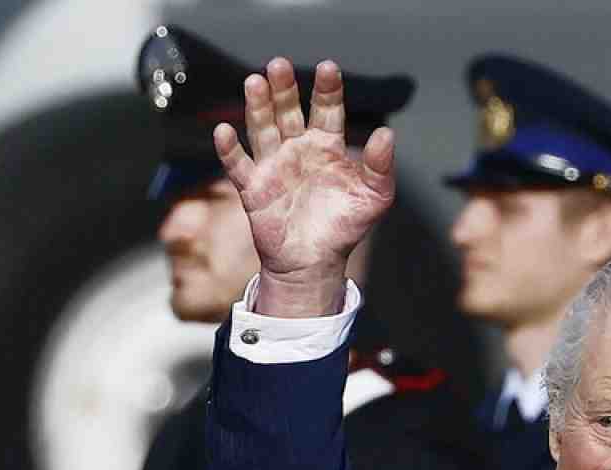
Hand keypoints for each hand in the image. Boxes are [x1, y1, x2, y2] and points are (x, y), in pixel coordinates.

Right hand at [214, 59, 396, 315]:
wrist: (313, 263)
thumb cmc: (345, 229)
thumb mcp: (374, 197)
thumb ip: (380, 166)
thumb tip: (386, 133)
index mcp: (327, 147)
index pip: (327, 109)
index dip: (327, 89)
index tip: (327, 68)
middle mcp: (297, 150)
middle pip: (288, 111)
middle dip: (284, 89)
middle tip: (278, 65)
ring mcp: (273, 167)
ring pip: (262, 129)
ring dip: (257, 107)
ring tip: (254, 82)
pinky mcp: (253, 189)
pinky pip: (238, 165)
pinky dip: (230, 149)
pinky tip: (224, 131)